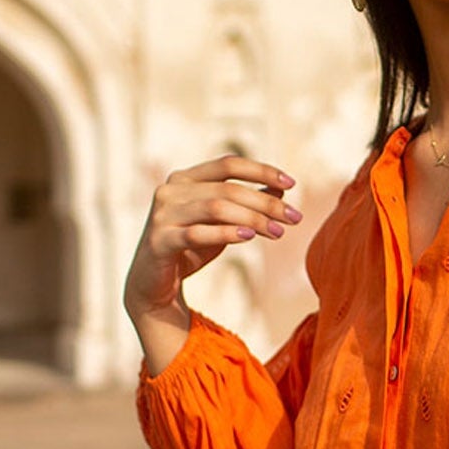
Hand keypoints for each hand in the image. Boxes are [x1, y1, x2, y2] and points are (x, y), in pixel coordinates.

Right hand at [123, 154, 300, 372]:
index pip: (229, 164)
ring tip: (277, 232)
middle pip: (228, 188)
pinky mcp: (159, 241)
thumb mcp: (223, 222)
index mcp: (186, 178)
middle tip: (294, 217)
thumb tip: (282, 187)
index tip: (293, 183)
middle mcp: (171, 190)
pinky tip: (249, 236)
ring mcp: (163, 214)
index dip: (262, 170)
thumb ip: (247, 202)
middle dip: (265, 202)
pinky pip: (197, 233)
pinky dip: (225, 233)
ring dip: (252, 218)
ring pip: (215, 207)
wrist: (154, 284)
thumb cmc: (191, 247)